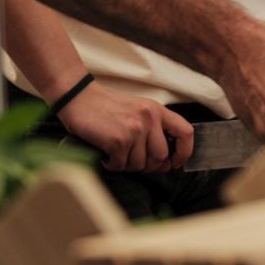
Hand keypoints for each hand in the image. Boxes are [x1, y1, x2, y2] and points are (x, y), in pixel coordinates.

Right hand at [57, 83, 194, 173]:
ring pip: (139, 164)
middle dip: (148, 166)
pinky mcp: (118, 140)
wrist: (79, 98)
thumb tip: (164, 161)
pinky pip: (120, 165)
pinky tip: (105, 154)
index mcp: (158, 111)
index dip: (184, 152)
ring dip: (126, 165)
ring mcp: (135, 129)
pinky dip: (111, 164)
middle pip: (161, 156)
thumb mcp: (139, 110)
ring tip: (115, 153)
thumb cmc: (107, 107)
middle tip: (132, 161)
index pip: (185, 132)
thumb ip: (153, 129)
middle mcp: (150, 119)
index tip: (175, 163)